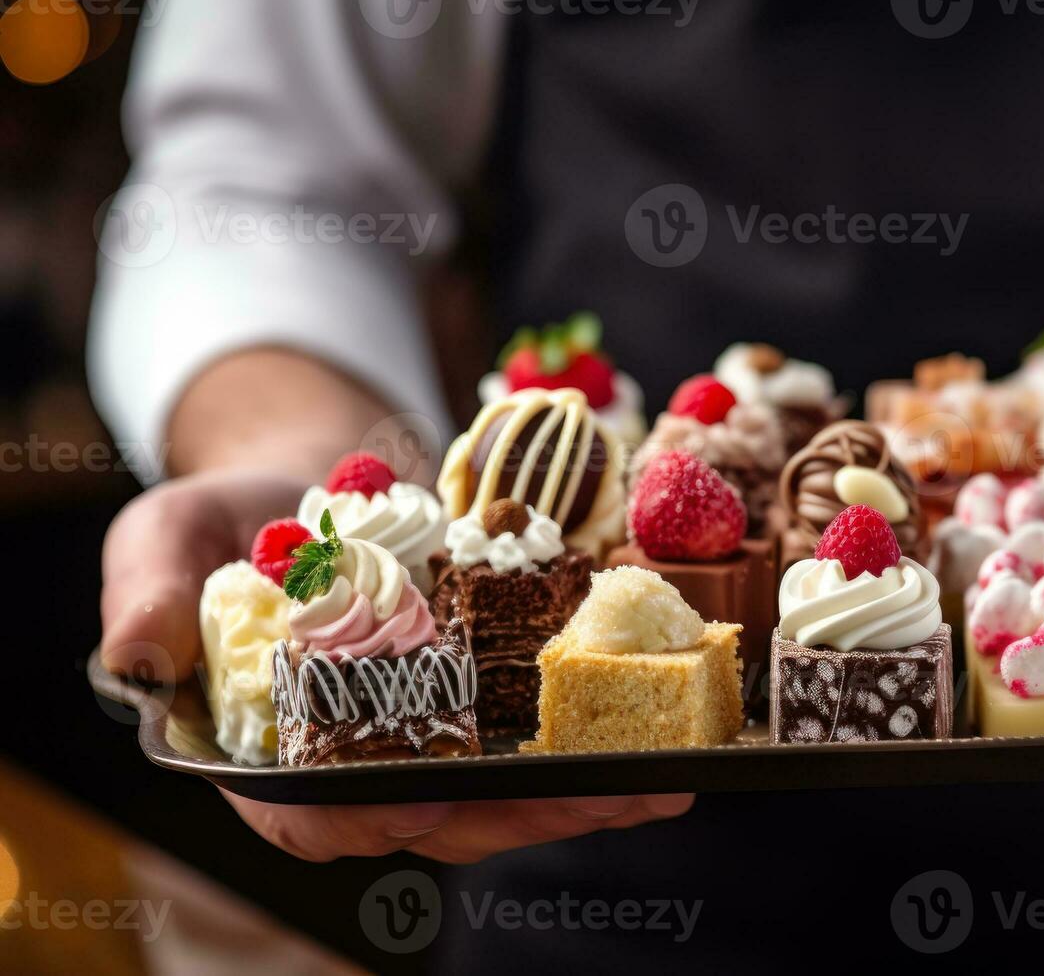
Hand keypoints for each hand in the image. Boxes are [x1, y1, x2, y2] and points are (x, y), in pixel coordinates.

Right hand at [101, 467, 697, 861]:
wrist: (309, 480)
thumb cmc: (228, 516)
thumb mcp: (167, 535)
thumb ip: (146, 592)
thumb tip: (134, 656)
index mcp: (260, 750)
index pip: (305, 812)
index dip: (360, 816)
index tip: (422, 804)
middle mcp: (346, 766)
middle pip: (432, 816)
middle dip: (517, 815)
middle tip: (598, 798)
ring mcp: (416, 746)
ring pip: (497, 800)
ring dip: (576, 800)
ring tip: (655, 788)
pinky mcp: (473, 717)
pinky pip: (531, 754)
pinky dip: (591, 757)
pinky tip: (656, 754)